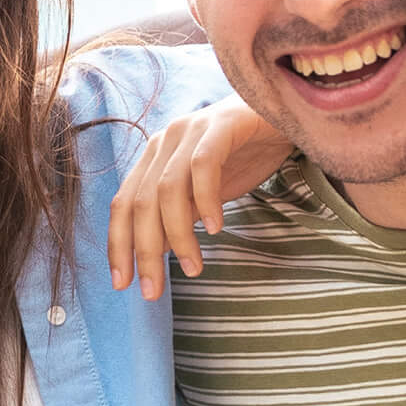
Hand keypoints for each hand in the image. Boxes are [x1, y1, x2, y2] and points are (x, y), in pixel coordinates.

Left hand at [109, 100, 291, 299]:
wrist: (286, 115)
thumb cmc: (243, 155)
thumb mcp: (204, 194)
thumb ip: (179, 217)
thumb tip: (155, 255)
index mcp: (153, 157)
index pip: (122, 205)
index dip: (119, 246)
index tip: (123, 284)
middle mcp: (164, 141)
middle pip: (140, 202)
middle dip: (144, 252)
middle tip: (153, 291)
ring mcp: (190, 130)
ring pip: (167, 189)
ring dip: (177, 235)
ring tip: (193, 267)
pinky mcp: (220, 125)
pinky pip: (203, 166)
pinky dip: (205, 200)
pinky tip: (215, 228)